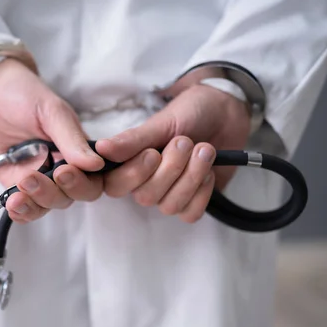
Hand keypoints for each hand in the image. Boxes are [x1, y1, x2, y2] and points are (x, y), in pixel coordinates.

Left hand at [0, 59, 104, 222]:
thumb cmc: (25, 94)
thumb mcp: (52, 111)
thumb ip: (72, 138)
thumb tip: (96, 164)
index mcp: (79, 151)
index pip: (95, 179)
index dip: (84, 183)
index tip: (64, 171)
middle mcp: (63, 168)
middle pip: (73, 196)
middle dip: (57, 192)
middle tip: (36, 177)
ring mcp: (40, 178)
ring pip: (49, 205)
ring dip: (37, 202)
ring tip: (21, 187)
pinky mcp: (16, 184)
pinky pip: (25, 207)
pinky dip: (21, 211)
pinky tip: (13, 204)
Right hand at [95, 82, 250, 222]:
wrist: (226, 112)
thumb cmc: (189, 113)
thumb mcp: (160, 122)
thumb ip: (132, 140)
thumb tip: (100, 149)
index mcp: (131, 162)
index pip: (114, 185)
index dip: (133, 175)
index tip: (153, 152)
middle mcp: (146, 182)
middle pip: (145, 197)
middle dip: (171, 169)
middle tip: (185, 142)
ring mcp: (169, 194)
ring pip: (170, 206)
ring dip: (191, 176)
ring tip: (204, 150)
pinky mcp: (193, 202)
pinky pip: (190, 213)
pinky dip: (202, 192)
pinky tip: (209, 171)